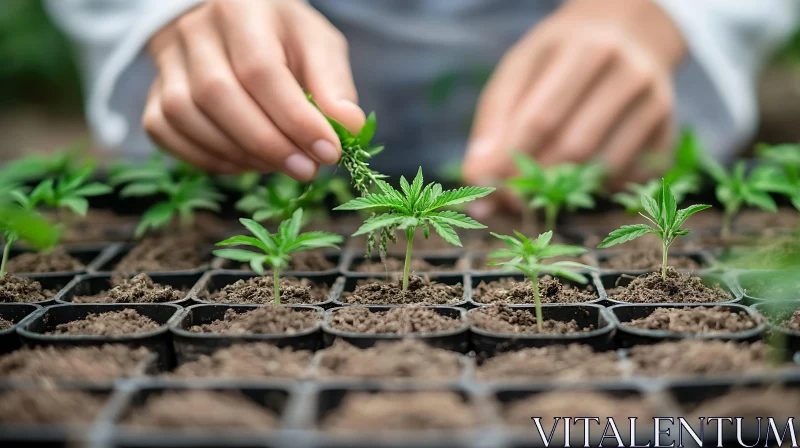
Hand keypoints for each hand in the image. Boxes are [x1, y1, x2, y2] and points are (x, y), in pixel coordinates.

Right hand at [144, 0, 364, 179]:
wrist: (230, 24)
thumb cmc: (281, 37)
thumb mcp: (316, 45)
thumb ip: (334, 84)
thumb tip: (350, 127)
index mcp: (241, 9)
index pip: (262, 69)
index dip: (295, 118)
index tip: (328, 152)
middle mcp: (195, 30)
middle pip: (218, 95)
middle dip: (268, 144)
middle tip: (306, 170)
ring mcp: (167, 61)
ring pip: (187, 116)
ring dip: (238, 154)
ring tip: (279, 165)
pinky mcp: (153, 92)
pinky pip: (166, 132)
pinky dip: (207, 158)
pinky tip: (243, 163)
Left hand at [463, 0, 685, 215]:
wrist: (625, 32)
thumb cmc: (558, 57)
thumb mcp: (518, 71)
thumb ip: (493, 123)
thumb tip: (474, 178)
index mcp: (586, 50)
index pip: (542, 119)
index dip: (511, 160)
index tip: (486, 187)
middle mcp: (630, 74)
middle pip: (575, 148)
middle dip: (534, 181)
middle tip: (507, 197)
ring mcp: (656, 104)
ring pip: (603, 169)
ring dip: (563, 190)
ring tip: (537, 187)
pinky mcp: (668, 132)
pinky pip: (627, 179)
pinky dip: (595, 189)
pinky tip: (578, 176)